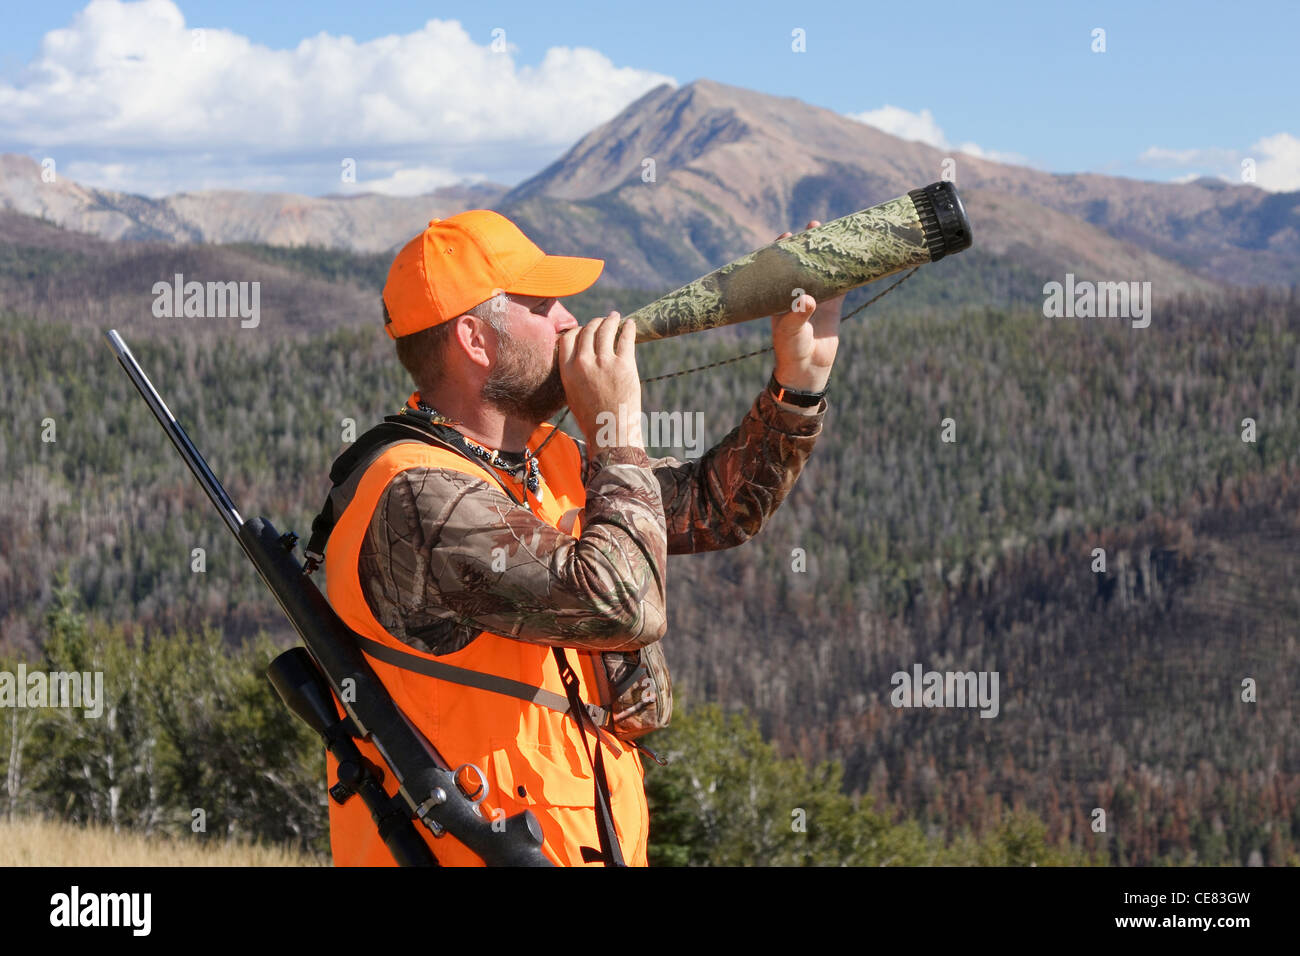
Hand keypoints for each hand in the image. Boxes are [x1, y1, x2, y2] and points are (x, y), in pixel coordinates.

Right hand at [558, 312, 643, 449]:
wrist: (611, 433)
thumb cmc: (592, 417)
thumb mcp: (572, 394)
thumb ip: (573, 373)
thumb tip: (579, 356)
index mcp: (567, 370)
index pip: (568, 337)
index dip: (577, 330)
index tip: (585, 329)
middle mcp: (583, 362)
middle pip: (587, 330)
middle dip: (596, 323)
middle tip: (603, 321)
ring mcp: (605, 362)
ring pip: (606, 330)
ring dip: (611, 321)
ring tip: (615, 317)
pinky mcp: (624, 365)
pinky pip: (626, 338)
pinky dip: (628, 328)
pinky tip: (630, 325)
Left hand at [770, 220, 844, 392]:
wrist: (808, 369)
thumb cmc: (792, 350)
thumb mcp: (792, 332)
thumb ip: (798, 315)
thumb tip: (807, 299)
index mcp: (781, 296)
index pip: (780, 268)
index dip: (783, 249)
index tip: (787, 235)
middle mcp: (798, 293)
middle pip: (803, 263)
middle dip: (808, 244)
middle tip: (814, 225)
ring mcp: (817, 298)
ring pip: (823, 270)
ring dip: (827, 253)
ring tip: (832, 232)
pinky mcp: (832, 306)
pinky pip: (841, 284)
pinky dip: (846, 272)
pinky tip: (854, 257)